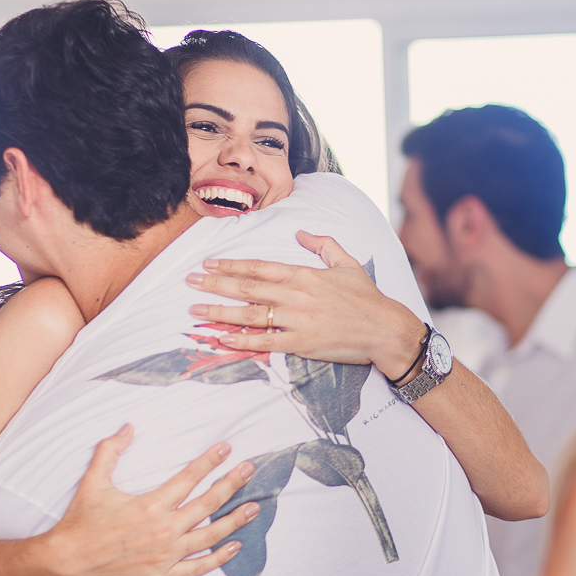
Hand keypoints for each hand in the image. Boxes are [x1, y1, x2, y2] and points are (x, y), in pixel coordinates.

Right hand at [0, 424, 258, 575]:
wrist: (68, 562)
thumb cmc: (82, 521)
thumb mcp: (94, 480)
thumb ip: (110, 451)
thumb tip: (127, 427)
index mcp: (150, 504)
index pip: (189, 478)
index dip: (210, 461)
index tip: (226, 448)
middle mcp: (163, 530)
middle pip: (208, 504)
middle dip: (231, 484)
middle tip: (250, 470)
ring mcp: (166, 555)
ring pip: (209, 536)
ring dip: (234, 520)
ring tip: (253, 507)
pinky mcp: (163, 575)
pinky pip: (198, 567)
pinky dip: (218, 558)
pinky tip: (233, 546)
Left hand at [185, 231, 425, 378]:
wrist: (385, 329)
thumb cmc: (366, 297)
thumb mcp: (347, 262)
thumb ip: (323, 244)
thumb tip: (300, 232)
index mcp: (304, 274)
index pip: (259, 267)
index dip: (231, 264)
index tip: (209, 263)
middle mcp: (296, 295)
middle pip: (247, 287)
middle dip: (215, 284)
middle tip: (190, 281)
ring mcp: (297, 320)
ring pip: (250, 314)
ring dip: (219, 312)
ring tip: (196, 310)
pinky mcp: (302, 344)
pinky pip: (266, 342)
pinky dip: (242, 340)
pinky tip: (222, 338)